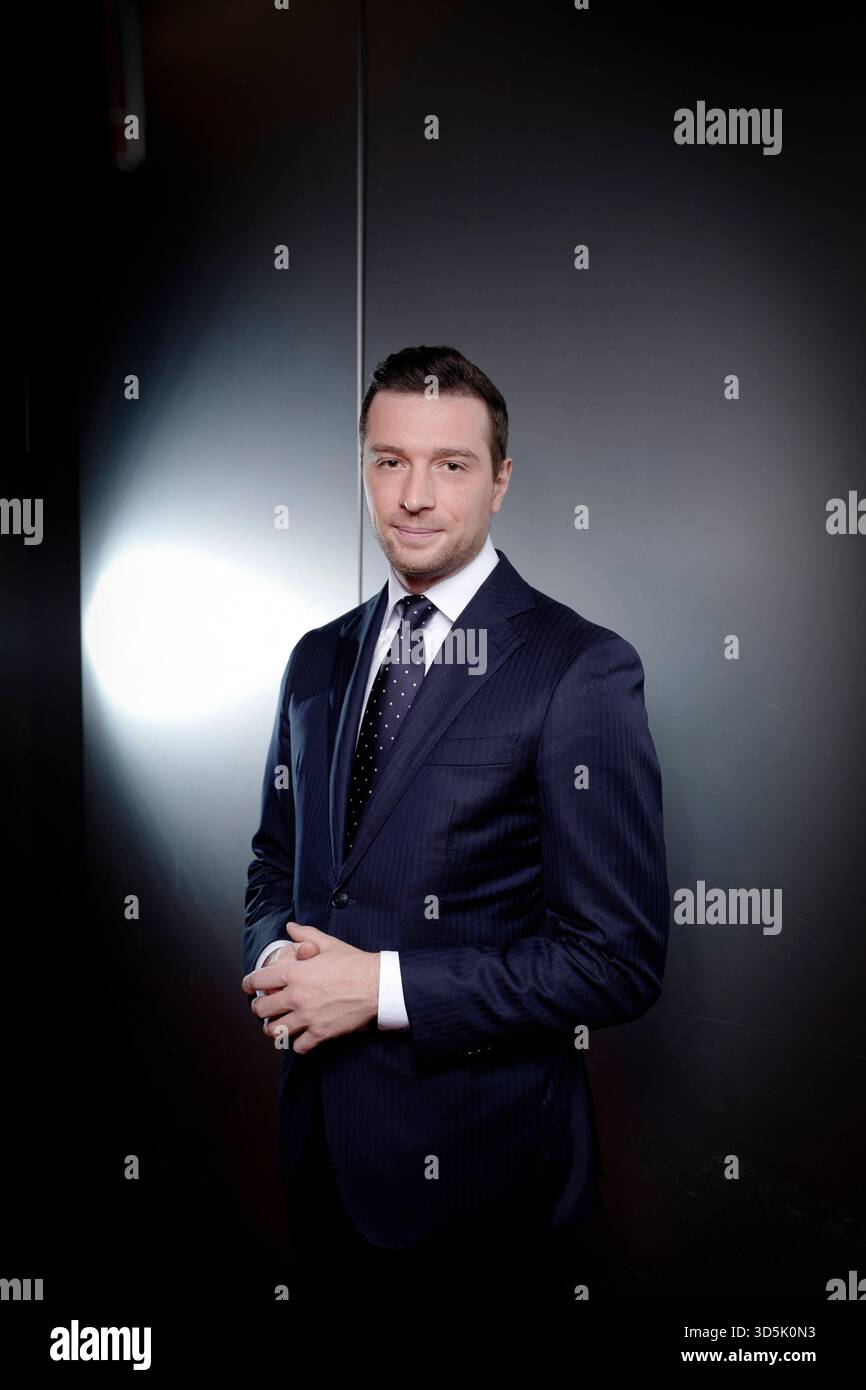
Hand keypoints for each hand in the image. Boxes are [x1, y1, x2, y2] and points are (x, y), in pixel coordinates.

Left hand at [241, 921, 379, 1053]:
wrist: (377, 984)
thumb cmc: (354, 963)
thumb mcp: (328, 943)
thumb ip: (305, 934)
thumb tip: (291, 927)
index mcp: (294, 973)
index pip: (258, 979)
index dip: (248, 984)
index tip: (248, 987)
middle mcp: (296, 996)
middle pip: (261, 1009)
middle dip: (259, 1009)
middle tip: (264, 1009)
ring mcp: (307, 1017)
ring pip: (275, 1030)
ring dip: (274, 1028)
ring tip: (279, 1025)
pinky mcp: (320, 1033)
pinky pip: (298, 1046)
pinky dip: (298, 1043)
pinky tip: (301, 1036)